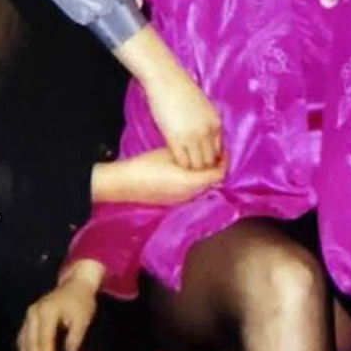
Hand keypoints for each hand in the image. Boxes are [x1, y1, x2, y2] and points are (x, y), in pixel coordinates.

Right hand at [18, 260, 103, 350]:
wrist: (75, 283)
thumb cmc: (81, 301)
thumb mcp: (83, 317)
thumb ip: (76, 335)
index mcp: (48, 312)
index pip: (44, 341)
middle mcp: (34, 313)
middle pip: (32, 344)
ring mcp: (29, 315)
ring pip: (24, 343)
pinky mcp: (29, 318)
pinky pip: (23, 338)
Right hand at [93, 148, 227, 203]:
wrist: (125, 183)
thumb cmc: (147, 165)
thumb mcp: (172, 153)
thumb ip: (190, 153)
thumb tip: (203, 148)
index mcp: (192, 182)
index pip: (219, 173)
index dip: (224, 160)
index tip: (223, 149)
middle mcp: (191, 194)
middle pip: (214, 182)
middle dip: (216, 167)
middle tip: (215, 152)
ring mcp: (182, 200)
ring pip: (203, 187)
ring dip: (206, 175)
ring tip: (202, 159)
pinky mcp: (174, 201)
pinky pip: (193, 191)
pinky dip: (196, 181)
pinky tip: (188, 170)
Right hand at [147, 79, 222, 170]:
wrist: (167, 79)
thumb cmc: (181, 90)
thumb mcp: (203, 106)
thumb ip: (206, 122)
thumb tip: (206, 134)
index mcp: (216, 123)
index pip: (219, 151)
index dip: (211, 160)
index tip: (202, 163)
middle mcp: (208, 131)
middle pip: (210, 161)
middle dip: (202, 169)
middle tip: (192, 172)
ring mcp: (193, 136)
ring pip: (197, 165)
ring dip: (191, 169)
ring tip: (182, 171)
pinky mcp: (176, 138)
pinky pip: (182, 161)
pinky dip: (179, 166)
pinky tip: (173, 164)